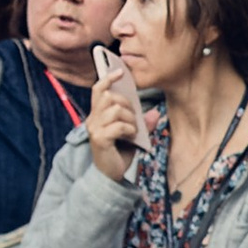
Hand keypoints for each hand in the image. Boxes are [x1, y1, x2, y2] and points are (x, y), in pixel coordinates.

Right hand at [86, 50, 144, 184]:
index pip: (98, 90)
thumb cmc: (120, 153)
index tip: (120, 72)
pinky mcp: (100, 139)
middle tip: (134, 119)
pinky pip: (119, 126)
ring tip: (133, 130)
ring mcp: (95, 129)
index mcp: (97, 115)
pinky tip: (130, 137)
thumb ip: (143, 124)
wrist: (110, 176)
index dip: (108, 78)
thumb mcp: (133, 135)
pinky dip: (129, 130)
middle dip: (128, 105)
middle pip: (111, 97)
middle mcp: (93, 119)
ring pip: (116, 110)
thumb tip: (154, 114)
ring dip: (130, 118)